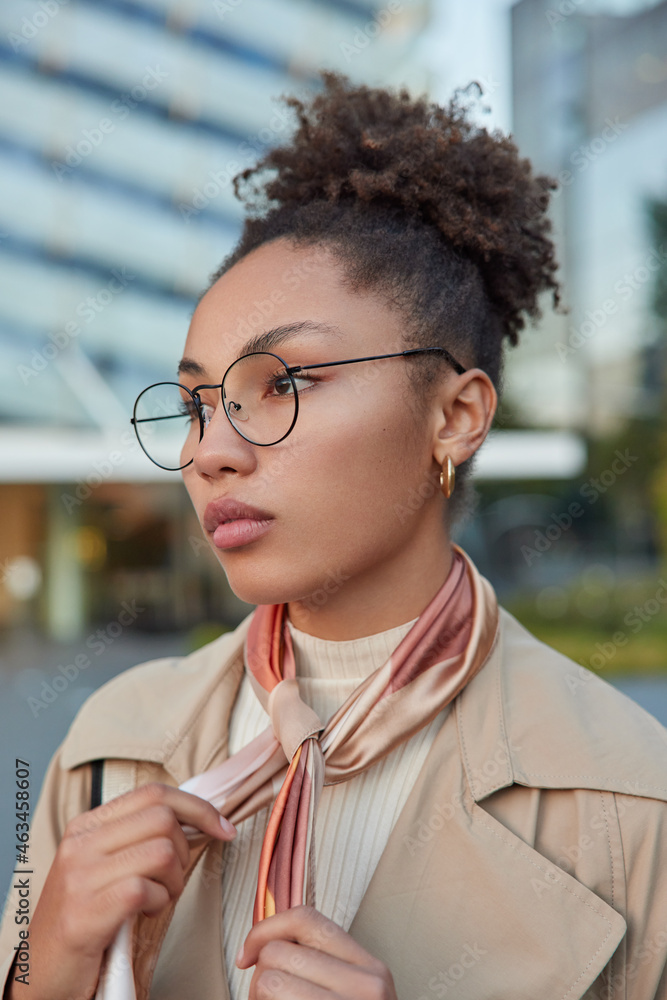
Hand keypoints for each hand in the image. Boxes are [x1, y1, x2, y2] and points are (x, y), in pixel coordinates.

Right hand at [11, 783, 235, 999]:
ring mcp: (81, 876)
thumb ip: (136, 838)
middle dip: (185, 850)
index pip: (153, 793)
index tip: (223, 828)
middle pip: (162, 818)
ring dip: (174, 882)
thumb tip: (196, 819)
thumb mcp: (103, 866)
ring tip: (157, 899)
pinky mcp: (87, 911)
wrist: (42, 971)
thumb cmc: (85, 917)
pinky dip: (158, 903)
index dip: (197, 807)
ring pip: (161, 852)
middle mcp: (81, 843)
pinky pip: (146, 889)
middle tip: (172, 880)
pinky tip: (143, 914)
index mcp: (87, 825)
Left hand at [237, 904, 397, 998]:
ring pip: (270, 979)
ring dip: (257, 997)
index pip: (307, 919)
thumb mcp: (349, 995)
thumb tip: (264, 945)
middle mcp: (368, 984)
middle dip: (259, 977)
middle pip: (280, 951)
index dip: (266, 929)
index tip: (247, 955)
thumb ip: (320, 965)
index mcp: (370, 967)